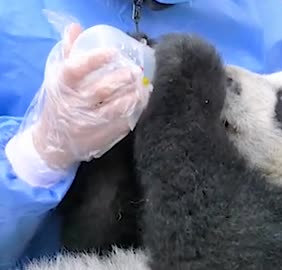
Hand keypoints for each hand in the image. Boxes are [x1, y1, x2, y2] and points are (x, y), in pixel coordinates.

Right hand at [27, 23, 149, 169]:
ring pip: (116, 108)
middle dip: (122, 78)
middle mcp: (74, 105)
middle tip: (135, 71)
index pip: (75, 69)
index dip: (94, 59)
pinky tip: (141, 102)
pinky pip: (123, 122)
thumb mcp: (59, 81)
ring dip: (133, 96)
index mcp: (61, 87)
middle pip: (101, 89)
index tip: (112, 53)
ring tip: (143, 87)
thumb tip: (75, 29)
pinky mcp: (101, 136)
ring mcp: (88, 123)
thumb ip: (69, 54)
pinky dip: (135, 111)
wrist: (53, 144)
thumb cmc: (59, 104)